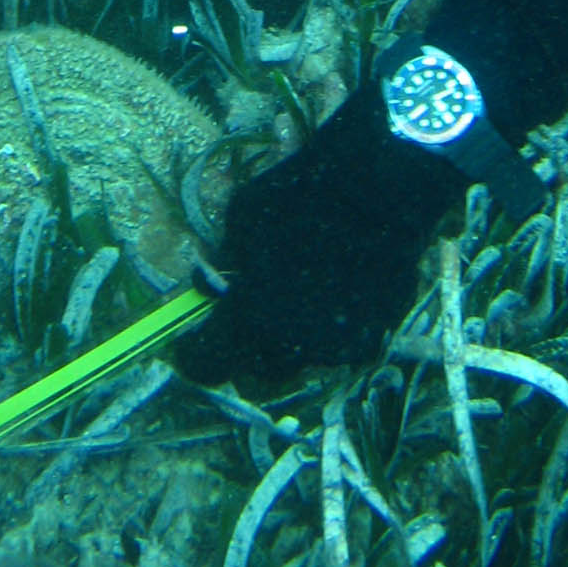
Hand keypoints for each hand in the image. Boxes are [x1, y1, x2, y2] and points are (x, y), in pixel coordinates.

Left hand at [176, 78, 463, 385]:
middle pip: (254, 377)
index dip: (193, 355)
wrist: (377, 189)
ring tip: (293, 303)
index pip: (206, 364)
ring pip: (300, 365)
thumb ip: (225, 262)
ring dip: (287, 344)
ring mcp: (337, 348)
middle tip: (243, 323)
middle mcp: (292, 347)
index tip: (191, 343)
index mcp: (250, 321)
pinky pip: (339, 348)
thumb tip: (214, 284)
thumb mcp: (241, 219)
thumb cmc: (299, 198)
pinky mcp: (373, 338)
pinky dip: (328, 332)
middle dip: (242, 355)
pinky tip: (333, 294)